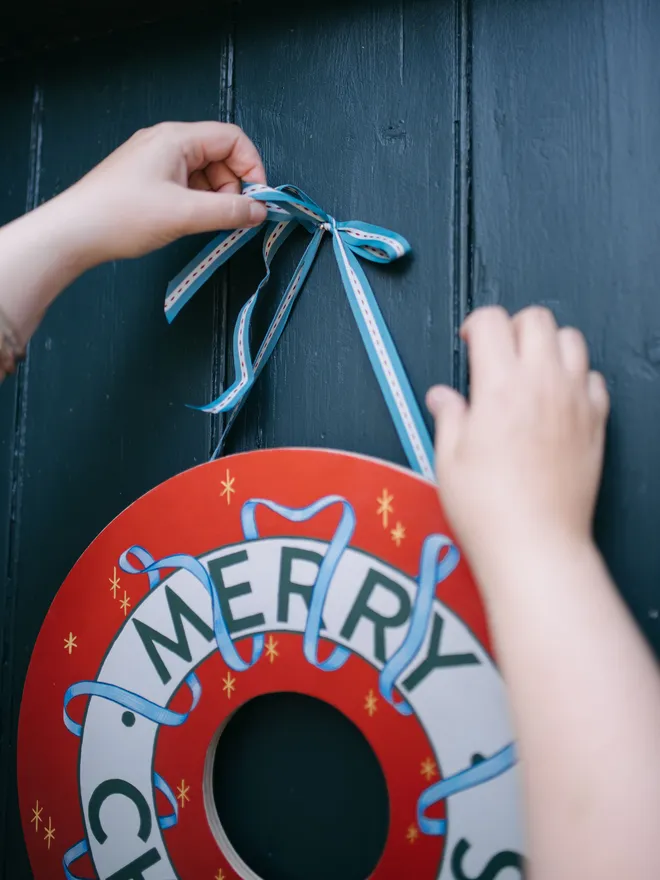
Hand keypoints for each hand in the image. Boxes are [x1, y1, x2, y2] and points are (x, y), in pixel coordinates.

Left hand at [47, 121, 267, 266]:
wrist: (75, 232)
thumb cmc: (122, 216)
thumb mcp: (184, 214)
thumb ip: (228, 211)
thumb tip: (259, 211)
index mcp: (176, 138)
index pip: (232, 139)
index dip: (252, 167)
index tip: (257, 199)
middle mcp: (167, 142)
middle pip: (220, 155)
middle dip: (233, 186)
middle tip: (231, 217)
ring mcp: (155, 159)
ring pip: (204, 172)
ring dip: (215, 197)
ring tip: (207, 223)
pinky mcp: (148, 178)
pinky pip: (186, 183)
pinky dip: (197, 201)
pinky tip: (190, 221)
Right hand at [426, 306, 609, 586]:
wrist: (535, 544)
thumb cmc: (487, 508)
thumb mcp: (448, 459)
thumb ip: (448, 416)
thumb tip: (441, 396)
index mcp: (499, 386)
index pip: (492, 321)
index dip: (475, 324)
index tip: (469, 344)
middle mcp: (542, 383)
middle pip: (536, 318)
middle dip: (512, 327)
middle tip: (497, 355)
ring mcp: (574, 400)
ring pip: (572, 339)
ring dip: (547, 345)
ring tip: (529, 373)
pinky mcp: (596, 422)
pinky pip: (594, 378)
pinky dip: (576, 376)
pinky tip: (556, 400)